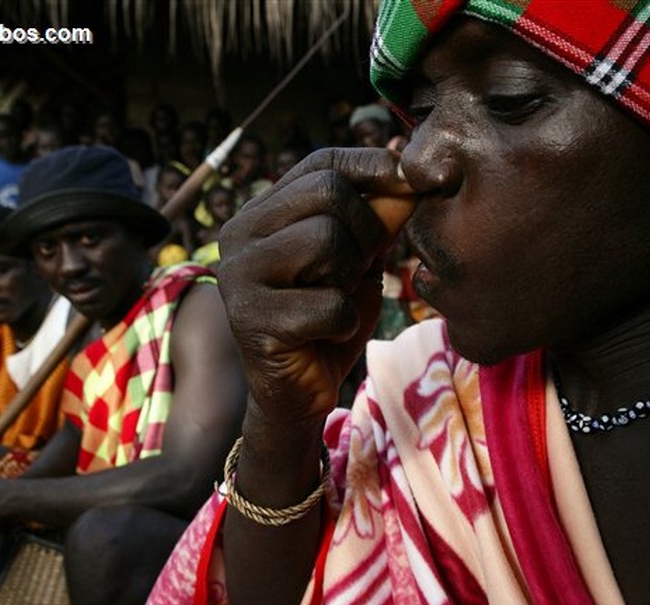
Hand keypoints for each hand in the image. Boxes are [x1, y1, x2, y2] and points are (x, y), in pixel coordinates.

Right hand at [218, 148, 409, 426]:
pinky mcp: (252, 321)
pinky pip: (329, 303)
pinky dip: (344, 322)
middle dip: (365, 230)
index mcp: (261, 214)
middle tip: (359, 270)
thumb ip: (378, 221)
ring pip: (325, 239)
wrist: (297, 395)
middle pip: (327, 192)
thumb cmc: (326, 322)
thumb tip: (410, 175)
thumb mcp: (360, 263)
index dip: (371, 165)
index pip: (320, 163)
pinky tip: (326, 335)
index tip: (411, 181)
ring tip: (336, 300)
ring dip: (351, 277)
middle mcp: (239, 236)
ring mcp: (239, 277)